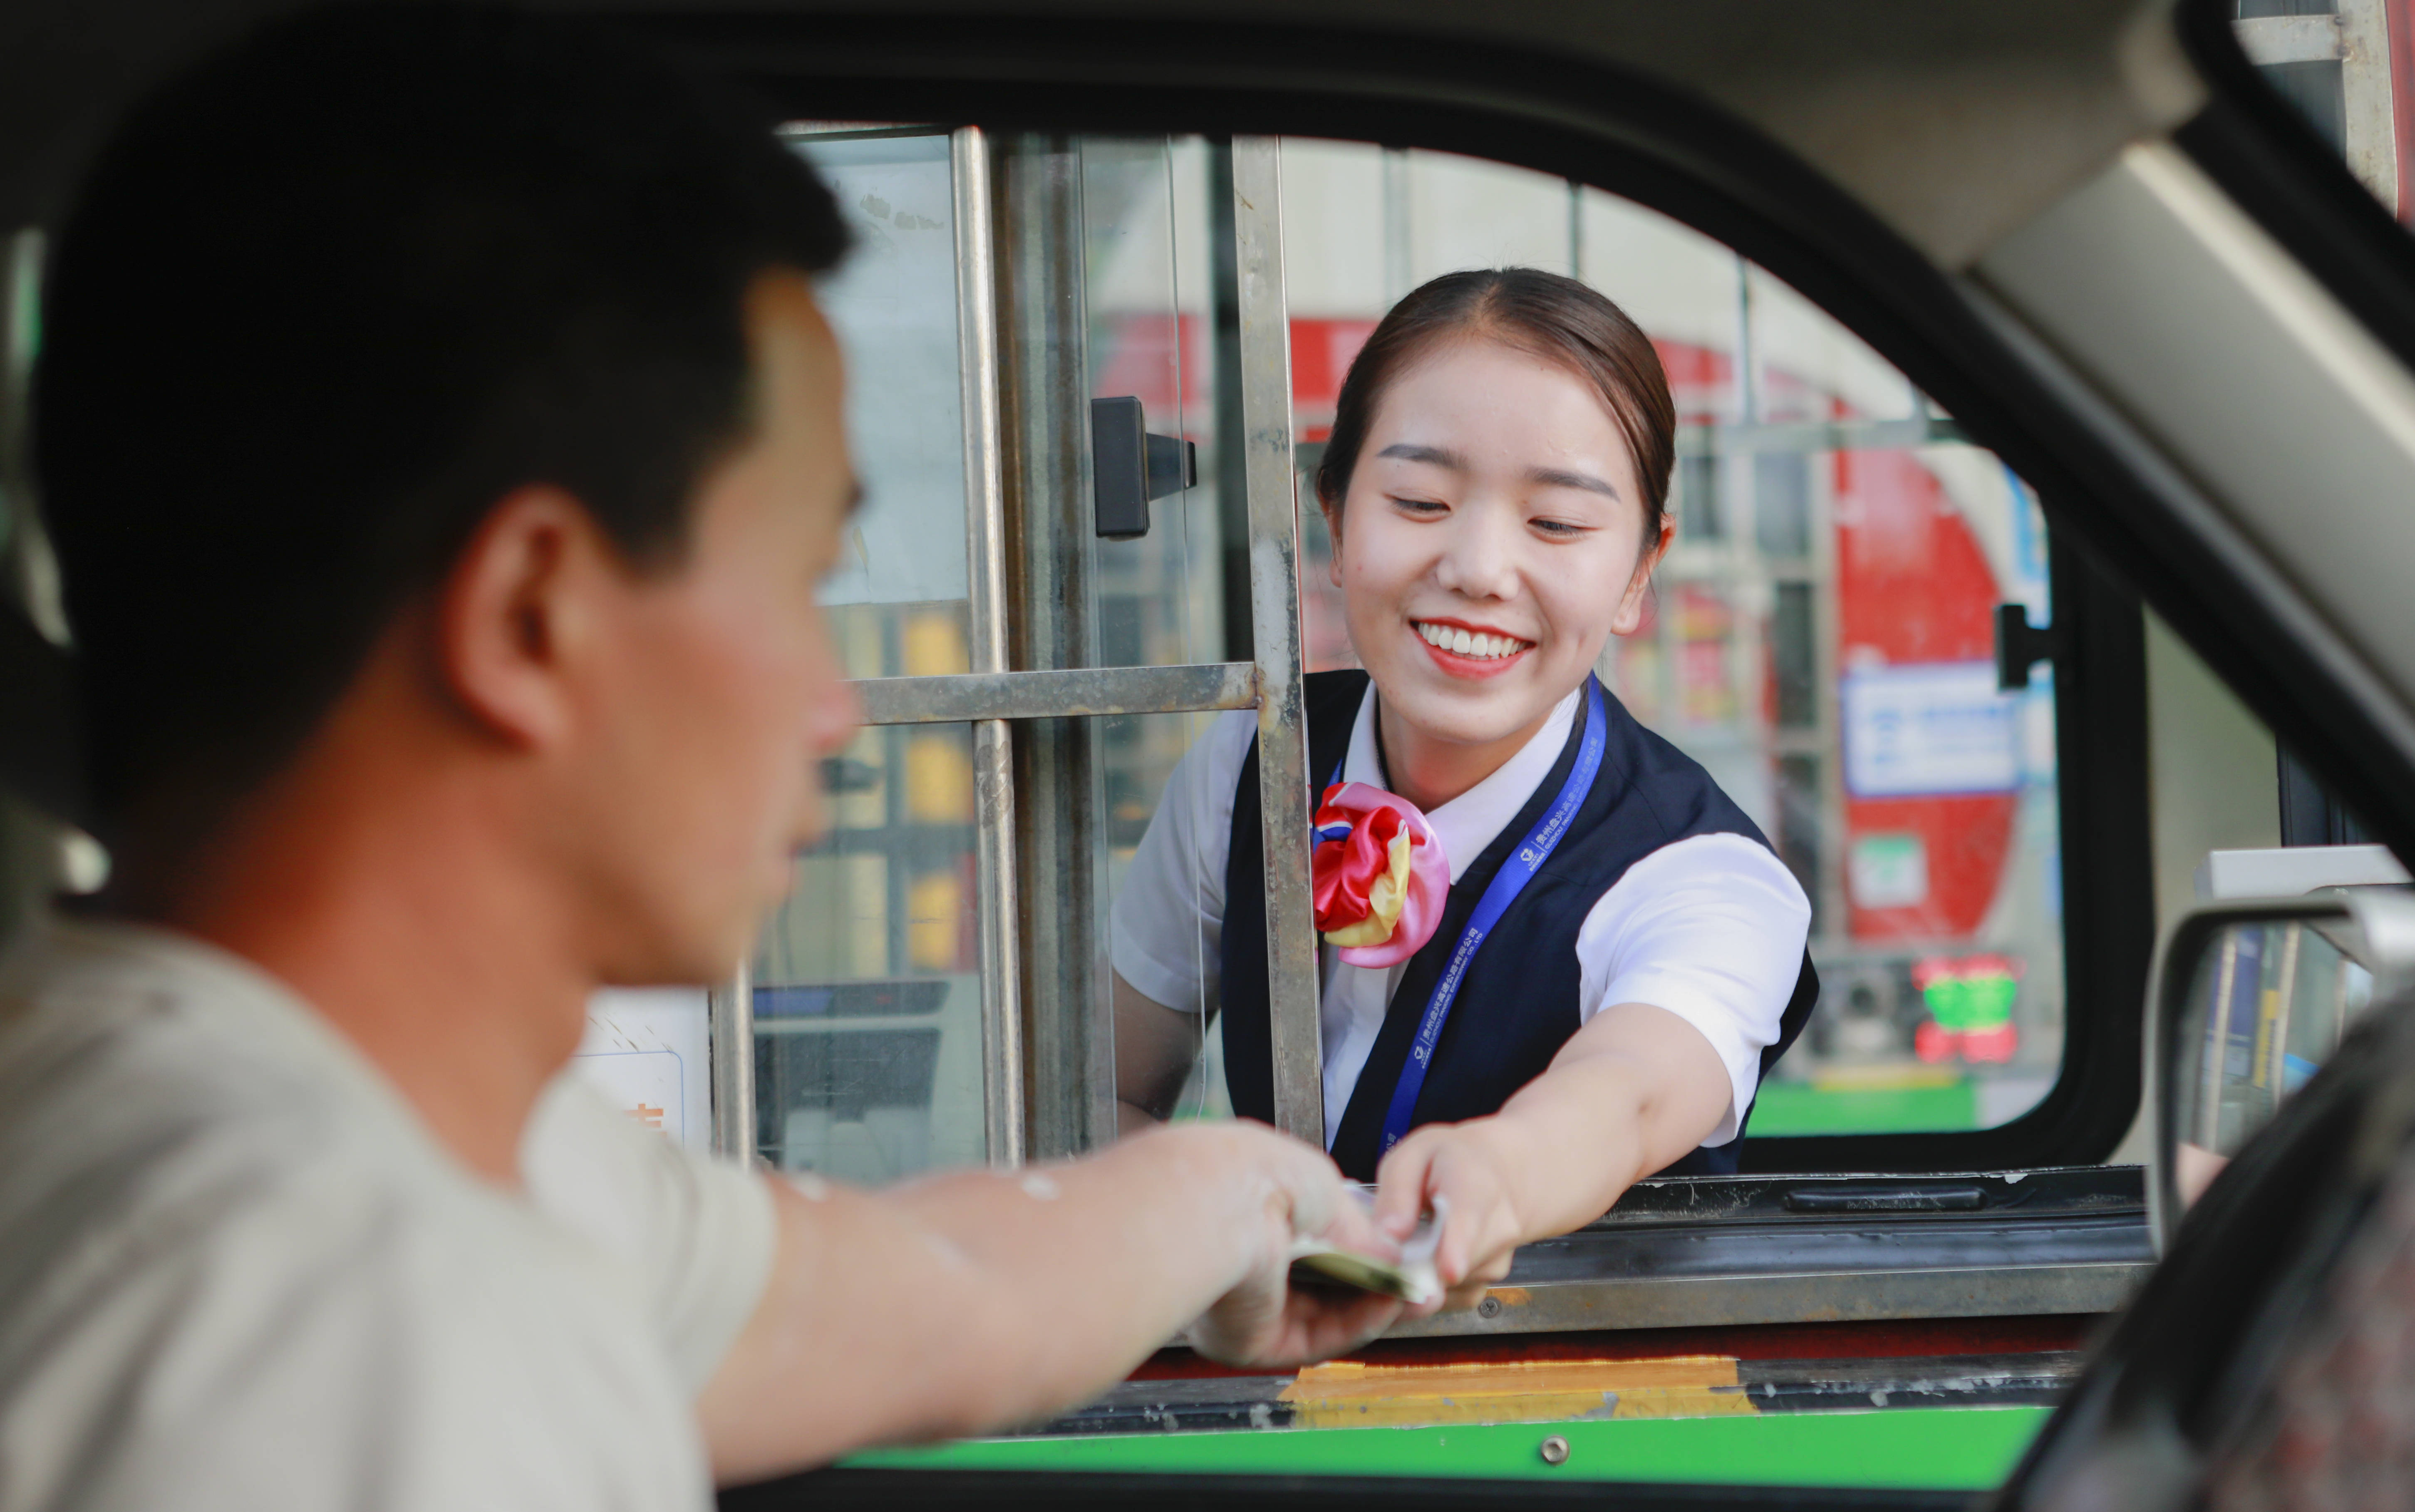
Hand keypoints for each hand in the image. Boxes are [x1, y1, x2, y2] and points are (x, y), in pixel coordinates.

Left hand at [1184, 1123, 1405, 1366]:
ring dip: (1373, 1306)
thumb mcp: (1325, 1191)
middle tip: (1416, 1279)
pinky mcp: (1252, 1341)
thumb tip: (1393, 1258)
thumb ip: (1360, 1229)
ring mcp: (1248, 1307)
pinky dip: (1358, 1324)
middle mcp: (1247, 1266)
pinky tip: (1389, 1302)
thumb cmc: (1260, 1174)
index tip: (1401, 1253)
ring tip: (1414, 1290)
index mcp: (1255, 1218)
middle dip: (1373, 1284)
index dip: (1363, 1252)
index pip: (1316, 1246)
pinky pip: (1316, 1340)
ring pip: (1323, 1319)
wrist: (1224, 1199)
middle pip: (1323, 1288)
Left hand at [1371, 1119, 1526, 1311]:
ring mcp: (1496, 1262)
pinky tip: (1421, 1261)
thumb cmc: (1445, 1163)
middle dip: (1413, 1269)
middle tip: (1384, 1252)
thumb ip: (1398, 1192)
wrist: (1494, 1176)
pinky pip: (1448, 1300)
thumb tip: (1388, 1235)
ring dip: (1417, 1277)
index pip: (1470, 1219)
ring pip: (1446, 1288)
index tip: (1448, 1271)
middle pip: (1455, 1266)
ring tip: (1406, 1245)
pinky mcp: (1485, 1285)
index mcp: (1476, 1186)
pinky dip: (1427, 1288)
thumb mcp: (1413, 1156)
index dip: (1457, 1248)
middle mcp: (1499, 1229)